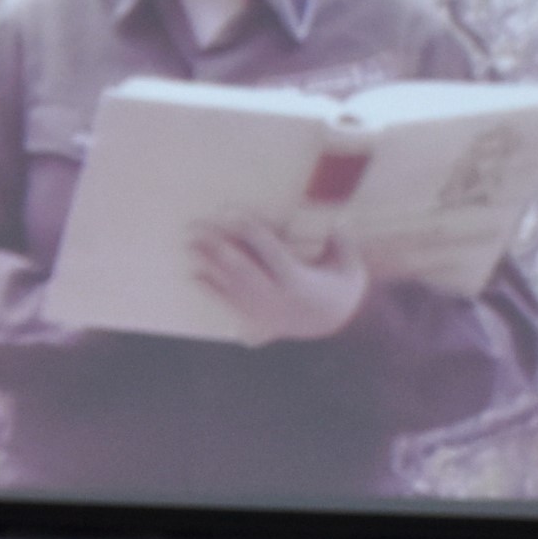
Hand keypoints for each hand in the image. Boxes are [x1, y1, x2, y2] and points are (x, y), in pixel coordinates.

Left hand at [189, 217, 369, 343]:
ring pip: (230, 285)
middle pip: (241, 268)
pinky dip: (210, 290)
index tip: (231, 212)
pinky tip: (193, 275)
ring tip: (188, 245)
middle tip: (195, 226)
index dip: (250, 231)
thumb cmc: (341, 288)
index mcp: (299, 282)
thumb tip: (340, 220)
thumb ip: (343, 244)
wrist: (334, 325)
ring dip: (207, 264)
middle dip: (216, 246)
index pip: (270, 251)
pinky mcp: (255, 320)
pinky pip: (228, 304)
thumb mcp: (349, 268)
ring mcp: (263, 312)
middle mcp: (277, 298)